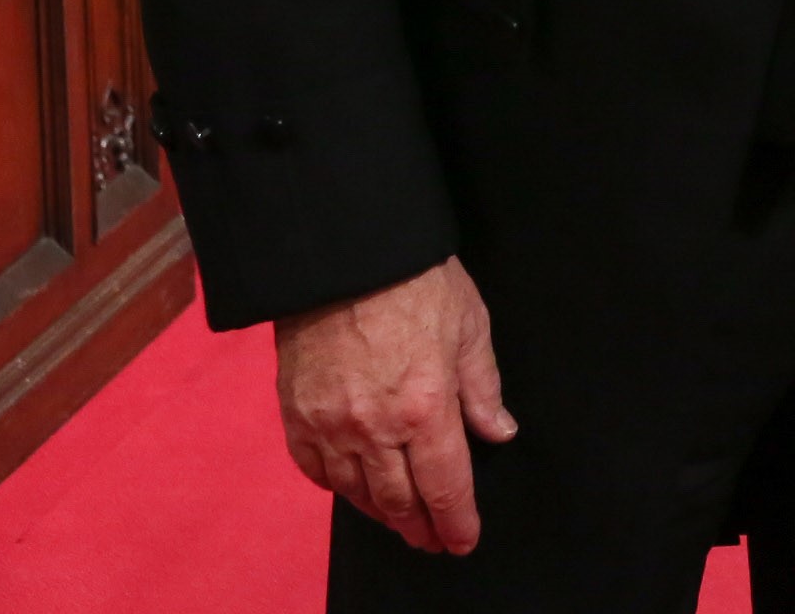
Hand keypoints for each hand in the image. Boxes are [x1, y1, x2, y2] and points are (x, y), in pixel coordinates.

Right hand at [275, 256, 515, 554]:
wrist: (343, 253)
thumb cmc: (414, 280)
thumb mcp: (469, 326)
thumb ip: (483, 387)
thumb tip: (499, 431)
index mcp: (426, 407)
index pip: (445, 485)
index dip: (456, 520)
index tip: (463, 540)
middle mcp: (375, 427)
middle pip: (398, 500)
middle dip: (419, 526)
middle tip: (432, 539)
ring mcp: (330, 424)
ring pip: (356, 491)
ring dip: (380, 512)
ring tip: (399, 519)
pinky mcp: (296, 413)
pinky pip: (314, 468)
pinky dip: (335, 485)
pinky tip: (350, 487)